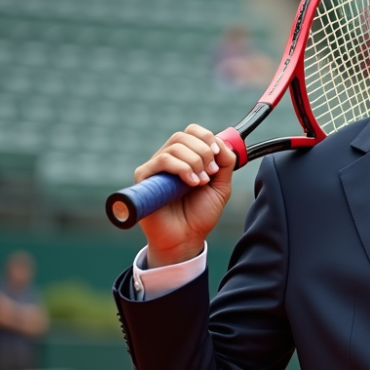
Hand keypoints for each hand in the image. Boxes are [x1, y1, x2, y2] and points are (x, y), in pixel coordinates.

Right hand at [135, 125, 235, 266]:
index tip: (217, 156)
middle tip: (210, 174)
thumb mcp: (221, 186)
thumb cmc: (200, 214)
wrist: (187, 238)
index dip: (206, 138)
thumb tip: (220, 143)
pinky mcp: (144, 178)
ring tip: (201, 182)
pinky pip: (161, 161)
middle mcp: (168, 160)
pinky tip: (191, 183)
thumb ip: (225, 163)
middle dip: (203, 152)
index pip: (192, 132)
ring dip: (194, 162)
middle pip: (182, 136)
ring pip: (174, 147)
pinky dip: (181, 168)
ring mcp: (155, 168)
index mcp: (185, 158)